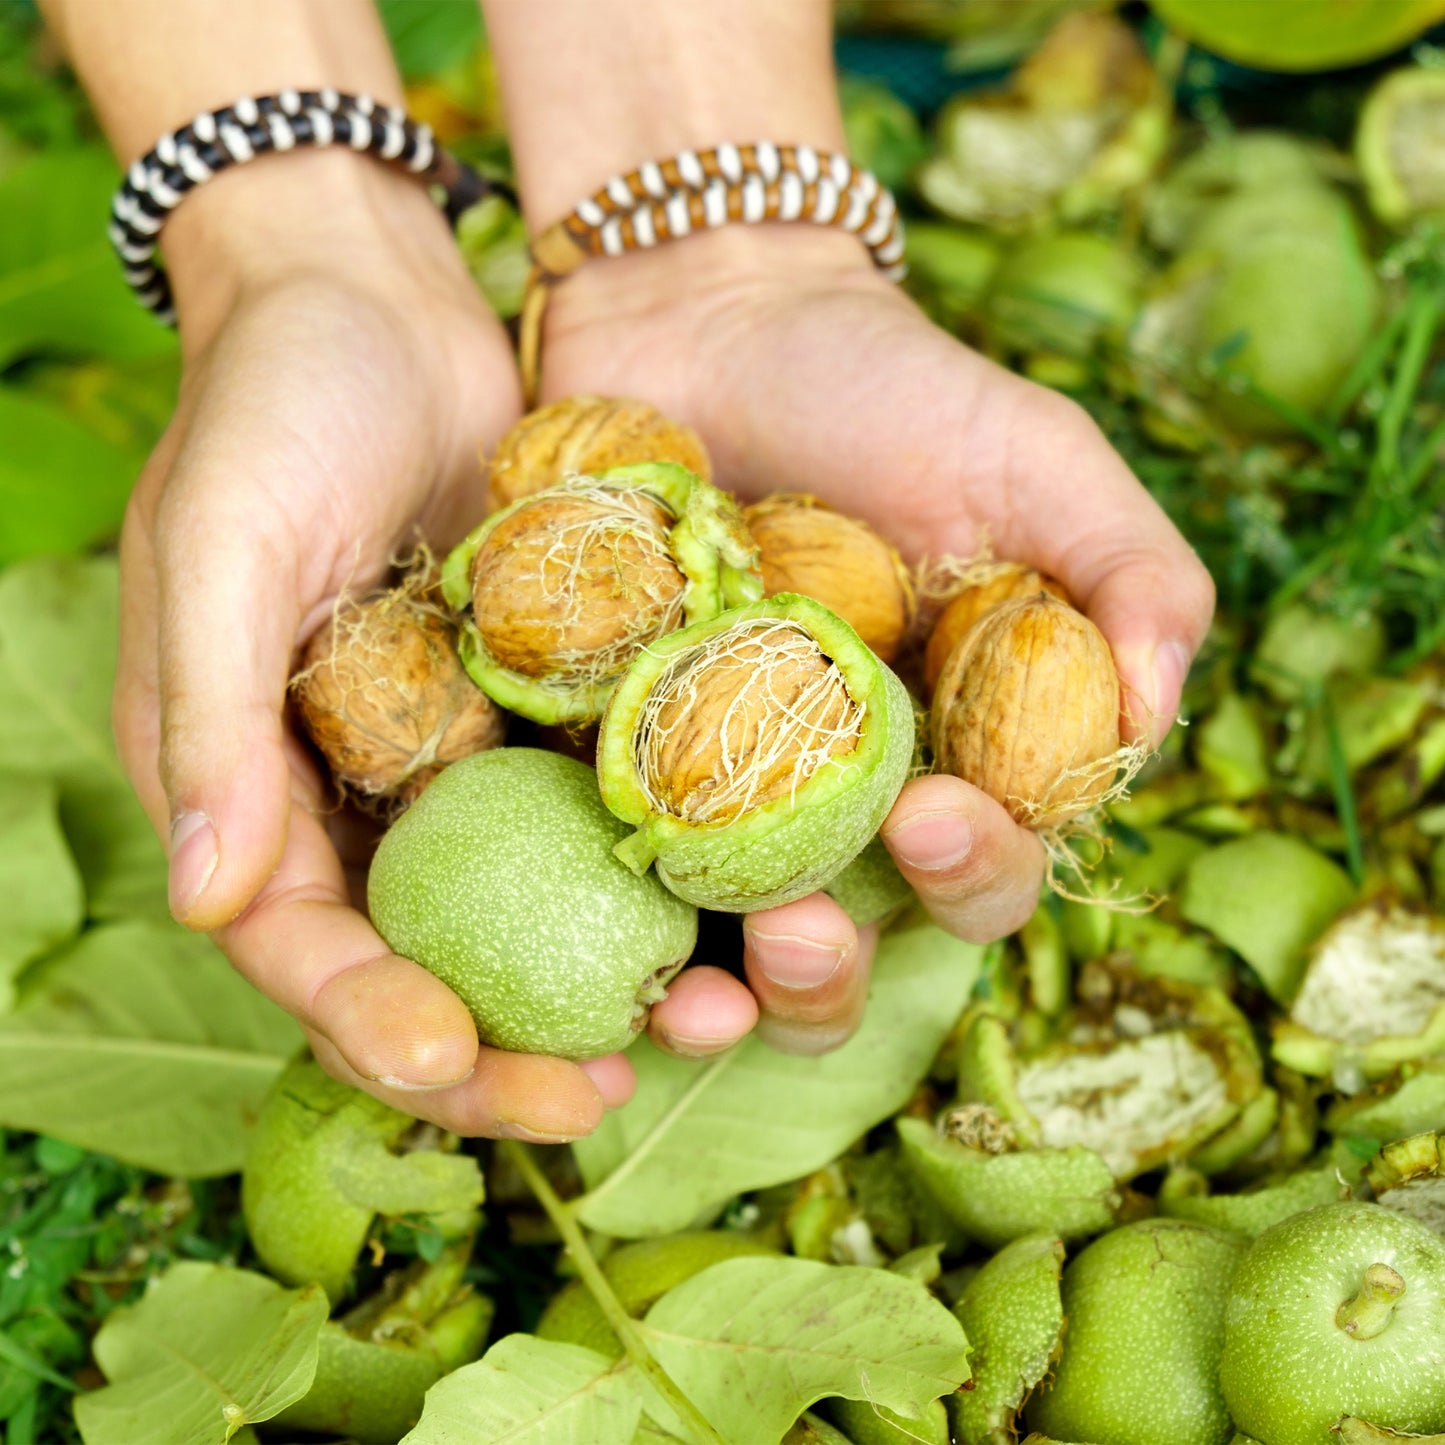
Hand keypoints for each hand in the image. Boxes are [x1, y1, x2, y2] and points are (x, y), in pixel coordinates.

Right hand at [114, 153, 632, 1140]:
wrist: (378, 303)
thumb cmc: (271, 408)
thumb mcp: (219, 546)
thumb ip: (214, 721)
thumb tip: (212, 904)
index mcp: (261, 788)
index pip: (305, 947)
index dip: (369, 1021)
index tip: (450, 1063)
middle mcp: (371, 795)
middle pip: (434, 962)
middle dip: (506, 1048)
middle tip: (592, 1096)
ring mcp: (473, 758)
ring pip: (542, 908)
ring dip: (614, 977)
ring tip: (700, 1019)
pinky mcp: (558, 705)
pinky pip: (611, 799)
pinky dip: (668, 857)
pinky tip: (743, 897)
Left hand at [538, 226, 1214, 1057]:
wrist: (703, 317)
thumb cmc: (885, 386)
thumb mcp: (1035, 458)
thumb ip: (1130, 574)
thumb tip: (1150, 716)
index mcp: (948, 754)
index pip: (983, 867)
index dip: (975, 874)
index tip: (939, 816)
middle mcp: (827, 799)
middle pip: (847, 945)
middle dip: (829, 972)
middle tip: (798, 931)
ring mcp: (702, 788)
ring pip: (712, 944)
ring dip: (715, 991)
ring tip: (697, 980)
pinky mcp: (594, 758)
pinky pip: (588, 860)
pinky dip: (584, 908)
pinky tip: (566, 917)